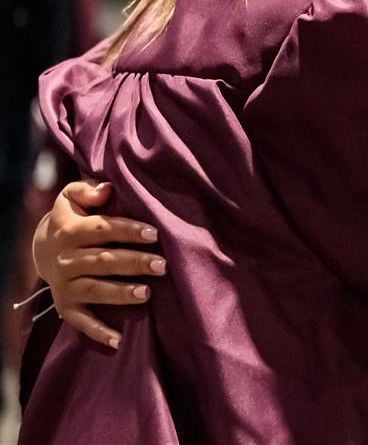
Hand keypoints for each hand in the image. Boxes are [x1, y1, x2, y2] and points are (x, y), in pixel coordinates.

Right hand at [33, 181, 165, 347]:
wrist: (42, 248)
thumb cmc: (72, 219)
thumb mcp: (70, 198)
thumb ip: (86, 190)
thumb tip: (106, 189)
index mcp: (70, 231)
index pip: (102, 229)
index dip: (128, 230)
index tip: (154, 233)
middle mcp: (65, 260)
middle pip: (103, 261)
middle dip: (134, 263)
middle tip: (163, 265)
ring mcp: (64, 285)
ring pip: (94, 290)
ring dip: (120, 293)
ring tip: (146, 294)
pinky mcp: (66, 306)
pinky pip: (81, 321)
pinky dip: (98, 332)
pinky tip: (119, 340)